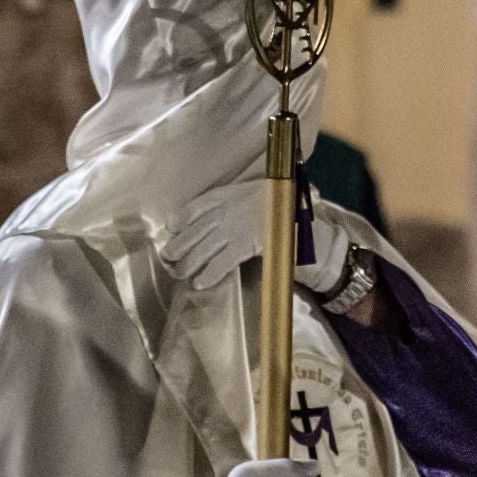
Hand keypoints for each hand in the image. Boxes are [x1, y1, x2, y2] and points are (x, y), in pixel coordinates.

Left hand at [158, 179, 347, 291]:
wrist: (310, 227)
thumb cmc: (288, 213)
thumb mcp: (263, 199)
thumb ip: (244, 203)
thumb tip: (219, 217)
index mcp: (234, 194)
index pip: (200, 204)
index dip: (183, 216)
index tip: (171, 225)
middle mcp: (231, 209)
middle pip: (196, 228)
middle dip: (179, 244)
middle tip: (166, 257)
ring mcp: (238, 227)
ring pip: (204, 246)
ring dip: (188, 261)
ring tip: (178, 272)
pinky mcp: (247, 245)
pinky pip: (223, 261)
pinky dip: (210, 272)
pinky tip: (200, 282)